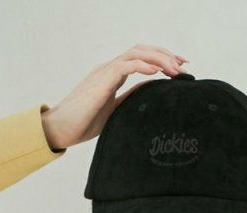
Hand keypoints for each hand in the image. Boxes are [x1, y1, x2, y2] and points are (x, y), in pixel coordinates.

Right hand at [41, 45, 189, 153]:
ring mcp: (106, 71)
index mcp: (114, 75)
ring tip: (176, 69)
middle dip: (166, 54)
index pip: (142, 59)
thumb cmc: (84, 122)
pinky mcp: (102, 79)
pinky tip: (159, 71)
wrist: (61, 128)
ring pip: (137, 53)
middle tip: (185, 65)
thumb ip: (131, 99)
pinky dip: (144, 65)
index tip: (180, 68)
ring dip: (159, 58)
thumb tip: (150, 95)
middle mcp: (111, 68)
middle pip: (143, 50)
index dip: (162, 60)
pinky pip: (126, 65)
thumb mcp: (115, 111)